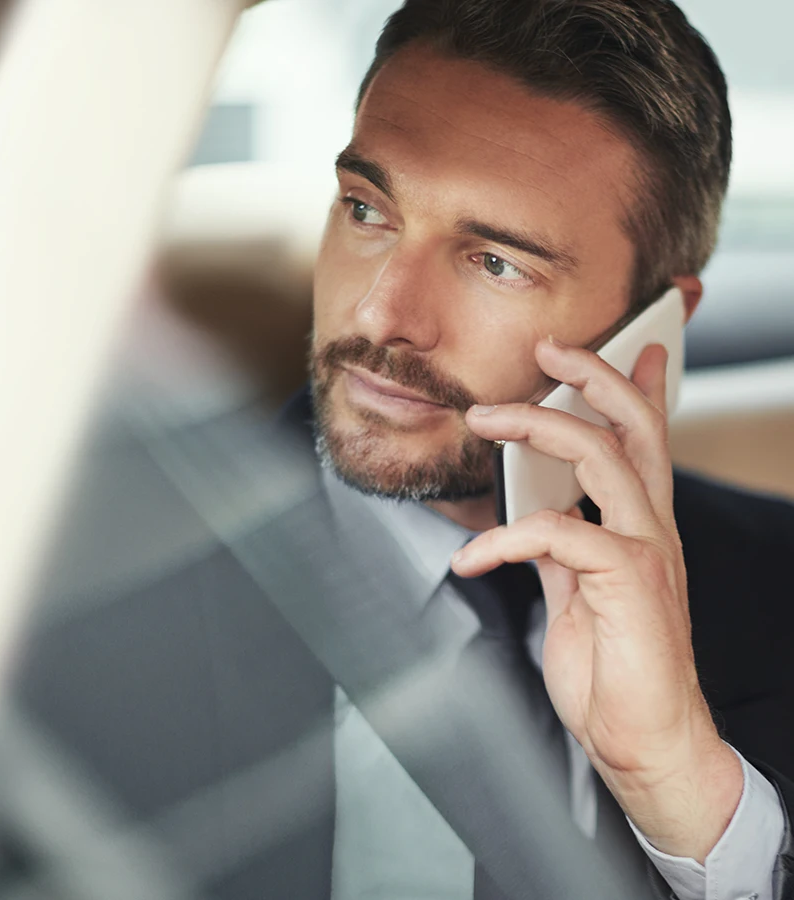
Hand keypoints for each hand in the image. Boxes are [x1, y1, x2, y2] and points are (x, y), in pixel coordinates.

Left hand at [450, 337, 742, 863]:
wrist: (645, 741)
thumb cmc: (615, 669)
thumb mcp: (578, 595)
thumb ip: (563, 551)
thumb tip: (537, 518)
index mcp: (640, 529)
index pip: (645, 443)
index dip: (637, 391)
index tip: (632, 349)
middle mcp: (651, 529)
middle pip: (633, 428)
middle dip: (593, 378)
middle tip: (552, 348)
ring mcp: (646, 551)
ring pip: (601, 456)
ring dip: (537, 427)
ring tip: (484, 418)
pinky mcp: (630, 581)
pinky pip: (558, 532)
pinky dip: (504, 539)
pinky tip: (470, 561)